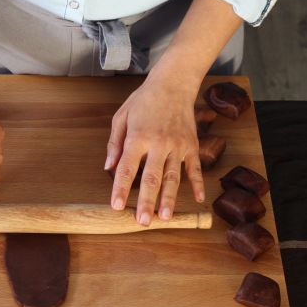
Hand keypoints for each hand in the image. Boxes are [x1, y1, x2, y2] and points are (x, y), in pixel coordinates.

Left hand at [105, 73, 204, 225]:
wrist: (174, 84)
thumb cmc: (143, 101)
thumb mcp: (121, 117)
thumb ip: (115, 143)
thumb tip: (108, 167)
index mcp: (138, 137)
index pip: (126, 168)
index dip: (120, 188)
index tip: (116, 206)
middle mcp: (159, 144)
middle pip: (151, 178)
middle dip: (147, 202)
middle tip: (143, 222)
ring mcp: (178, 146)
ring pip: (173, 177)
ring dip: (169, 199)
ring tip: (165, 218)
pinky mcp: (192, 145)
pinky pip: (195, 168)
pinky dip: (197, 184)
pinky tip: (198, 199)